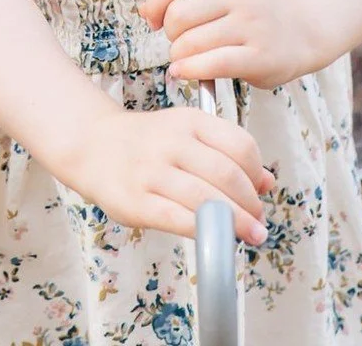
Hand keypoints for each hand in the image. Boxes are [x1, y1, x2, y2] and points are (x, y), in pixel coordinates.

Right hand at [64, 106, 273, 245]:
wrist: (94, 144)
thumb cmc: (150, 142)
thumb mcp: (188, 133)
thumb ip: (227, 152)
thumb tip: (267, 182)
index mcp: (190, 120)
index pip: (240, 145)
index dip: (257, 173)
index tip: (261, 192)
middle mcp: (173, 141)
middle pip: (227, 174)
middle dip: (250, 204)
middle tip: (258, 222)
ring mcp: (153, 171)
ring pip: (207, 199)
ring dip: (236, 223)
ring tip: (249, 235)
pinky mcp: (137, 201)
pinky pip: (179, 220)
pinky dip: (205, 233)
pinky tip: (217, 241)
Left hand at [138, 0, 317, 89]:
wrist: (301, 29)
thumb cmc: (249, 12)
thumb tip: (143, 11)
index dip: (154, 3)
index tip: (154, 20)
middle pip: (177, 15)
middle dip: (170, 35)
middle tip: (181, 42)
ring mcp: (250, 24)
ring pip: (190, 43)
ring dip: (180, 57)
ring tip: (190, 58)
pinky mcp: (258, 55)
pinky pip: (212, 65)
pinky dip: (190, 71)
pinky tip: (185, 72)